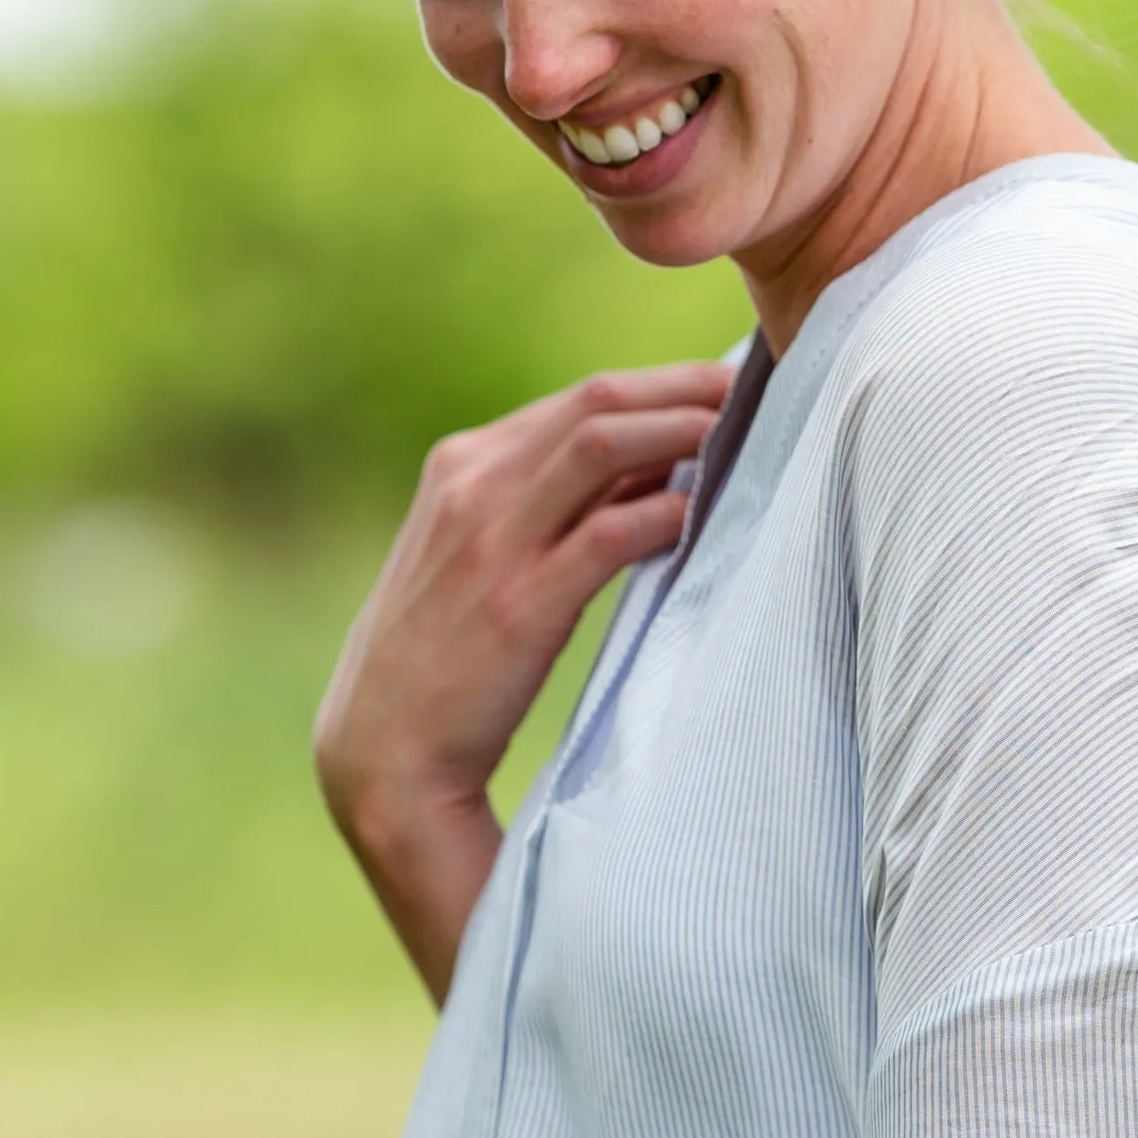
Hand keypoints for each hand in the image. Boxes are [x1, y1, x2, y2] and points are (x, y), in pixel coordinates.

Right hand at [317, 360, 732, 996]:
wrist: (385, 751)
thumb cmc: (447, 658)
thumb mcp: (483, 557)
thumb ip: (547, 508)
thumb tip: (649, 471)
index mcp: (463, 466)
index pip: (577, 399)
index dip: (660, 387)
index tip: (722, 390)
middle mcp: (472, 486)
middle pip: (596, 403)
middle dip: (683, 390)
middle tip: (752, 394)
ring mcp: (493, 542)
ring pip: (601, 445)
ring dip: (682, 431)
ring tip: (740, 436)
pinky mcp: (520, 604)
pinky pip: (607, 534)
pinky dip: (663, 513)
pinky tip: (702, 516)